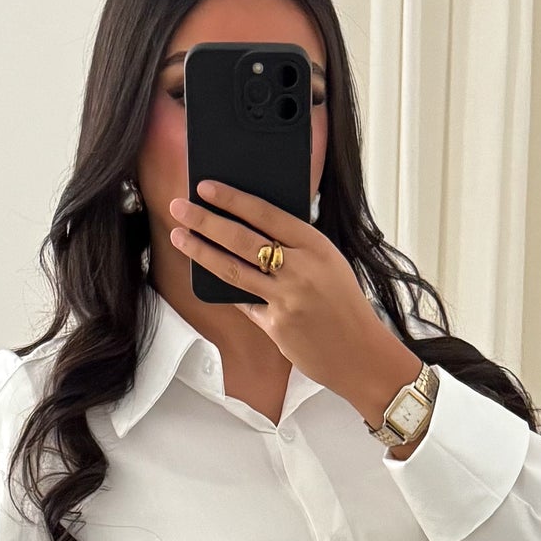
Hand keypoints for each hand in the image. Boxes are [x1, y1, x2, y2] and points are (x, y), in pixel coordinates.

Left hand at [167, 180, 422, 438]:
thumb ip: (297, 247)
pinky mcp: (276, 326)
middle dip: (205, 220)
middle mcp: (300, 269)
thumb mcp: (329, 263)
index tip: (206, 187)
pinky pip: (244, 303)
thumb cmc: (344, 305)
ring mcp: (286, 299)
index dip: (232, 198)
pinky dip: (229, 291)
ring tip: (179, 237)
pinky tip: (209, 277)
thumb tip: (255, 227)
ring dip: (201, 251)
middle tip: (179, 207)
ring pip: (233, 270)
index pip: (265, 213)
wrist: (361, 353)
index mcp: (316, 245)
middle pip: (242, 239)